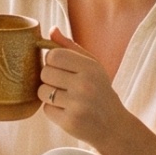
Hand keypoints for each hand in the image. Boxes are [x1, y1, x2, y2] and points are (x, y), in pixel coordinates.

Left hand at [38, 29, 122, 150]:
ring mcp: (77, 105)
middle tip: (62, 84)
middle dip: (49, 78)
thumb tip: (51, 29)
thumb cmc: (99, 91)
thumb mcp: (92, 66)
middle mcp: (84, 85)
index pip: (54, 55)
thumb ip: (71, 47)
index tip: (60, 68)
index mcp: (90, 68)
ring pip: (42, 91)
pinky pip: (46, 109)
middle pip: (45, 72)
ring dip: (48, 94)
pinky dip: (52, 109)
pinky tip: (67, 110)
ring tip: (64, 97)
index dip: (52, 61)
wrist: (113, 125)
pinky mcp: (70, 121)